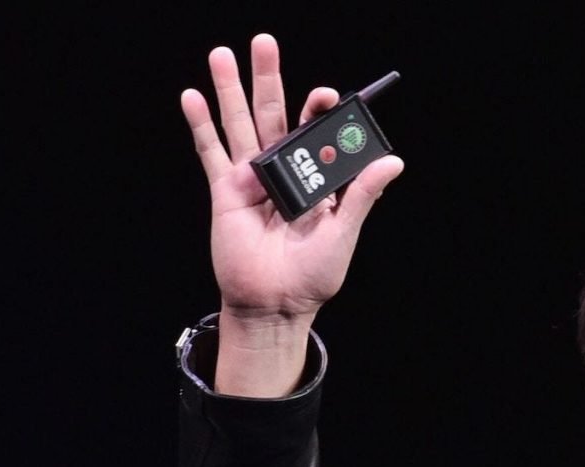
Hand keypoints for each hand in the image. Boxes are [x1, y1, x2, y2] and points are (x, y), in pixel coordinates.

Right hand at [180, 35, 403, 391]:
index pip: (317, 132)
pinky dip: (200, 125)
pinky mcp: (225, 192)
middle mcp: (284, 171)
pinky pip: (211, 152)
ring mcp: (252, 178)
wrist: (274, 305)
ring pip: (239, 124)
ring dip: (229, 89)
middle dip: (267, 78)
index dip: (320, 109)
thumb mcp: (343, 235)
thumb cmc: (312, 277)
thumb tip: (392, 162)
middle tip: (264, 41)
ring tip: (221, 54)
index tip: (325, 95)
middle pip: (274, 114)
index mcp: (316, 178)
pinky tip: (192, 96)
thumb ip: (362, 196)